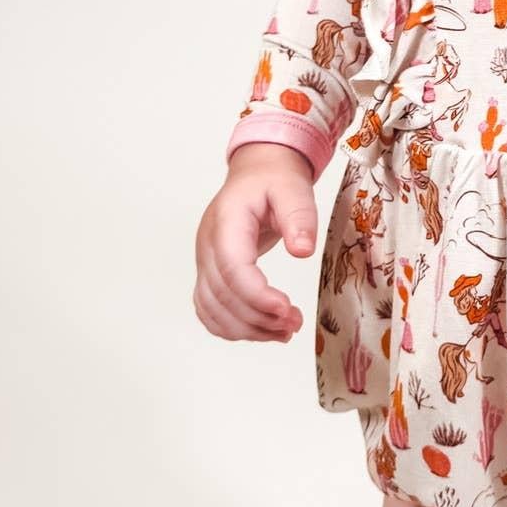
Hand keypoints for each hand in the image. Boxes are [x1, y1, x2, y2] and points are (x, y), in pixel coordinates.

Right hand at [193, 143, 319, 342]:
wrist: (257, 174)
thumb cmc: (274, 180)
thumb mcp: (293, 189)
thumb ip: (299, 217)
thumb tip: (303, 251)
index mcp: (227, 222)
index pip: (233, 268)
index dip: (257, 295)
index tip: (286, 310)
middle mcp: (208, 245)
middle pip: (223, 295)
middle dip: (259, 317)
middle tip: (294, 324)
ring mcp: (204, 261)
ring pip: (213, 309)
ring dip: (248, 329)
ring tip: (285, 331)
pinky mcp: (209, 274)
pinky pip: (210, 310)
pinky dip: (233, 327)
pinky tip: (262, 331)